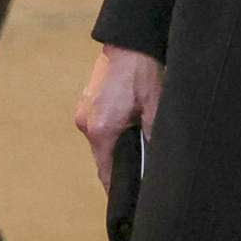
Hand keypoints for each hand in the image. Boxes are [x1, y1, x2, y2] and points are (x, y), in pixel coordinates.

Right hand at [73, 45, 162, 188]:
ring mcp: (84, 112)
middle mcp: (87, 123)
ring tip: (136, 150)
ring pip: (100, 143)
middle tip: (139, 174)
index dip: (117, 188)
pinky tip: (127, 130)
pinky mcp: (86, 102)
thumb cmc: (141, 73)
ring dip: (114, 148)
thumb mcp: (154, 107)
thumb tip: (157, 162)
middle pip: (102, 159)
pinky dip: (110, 134)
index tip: (128, 198)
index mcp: (102, 129)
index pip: (106, 172)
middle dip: (118, 167)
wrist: (127, 42)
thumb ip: (154, 137)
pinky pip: (97, 128)